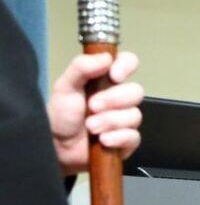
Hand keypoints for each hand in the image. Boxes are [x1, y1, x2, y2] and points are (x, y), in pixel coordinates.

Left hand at [47, 51, 142, 175]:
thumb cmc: (62, 116)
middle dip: (113, 100)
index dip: (127, 66)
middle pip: (136, 91)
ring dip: (109, 121)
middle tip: (92, 107)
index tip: (114, 76)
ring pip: (134, 115)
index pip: (129, 62)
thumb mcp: (64, 87)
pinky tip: (102, 140)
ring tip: (91, 127)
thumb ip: (81, 67)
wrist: (58, 147)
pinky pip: (133, 136)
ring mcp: (126, 119)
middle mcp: (120, 97)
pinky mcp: (128, 140)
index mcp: (106, 79)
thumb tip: (106, 57)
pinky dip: (116, 138)